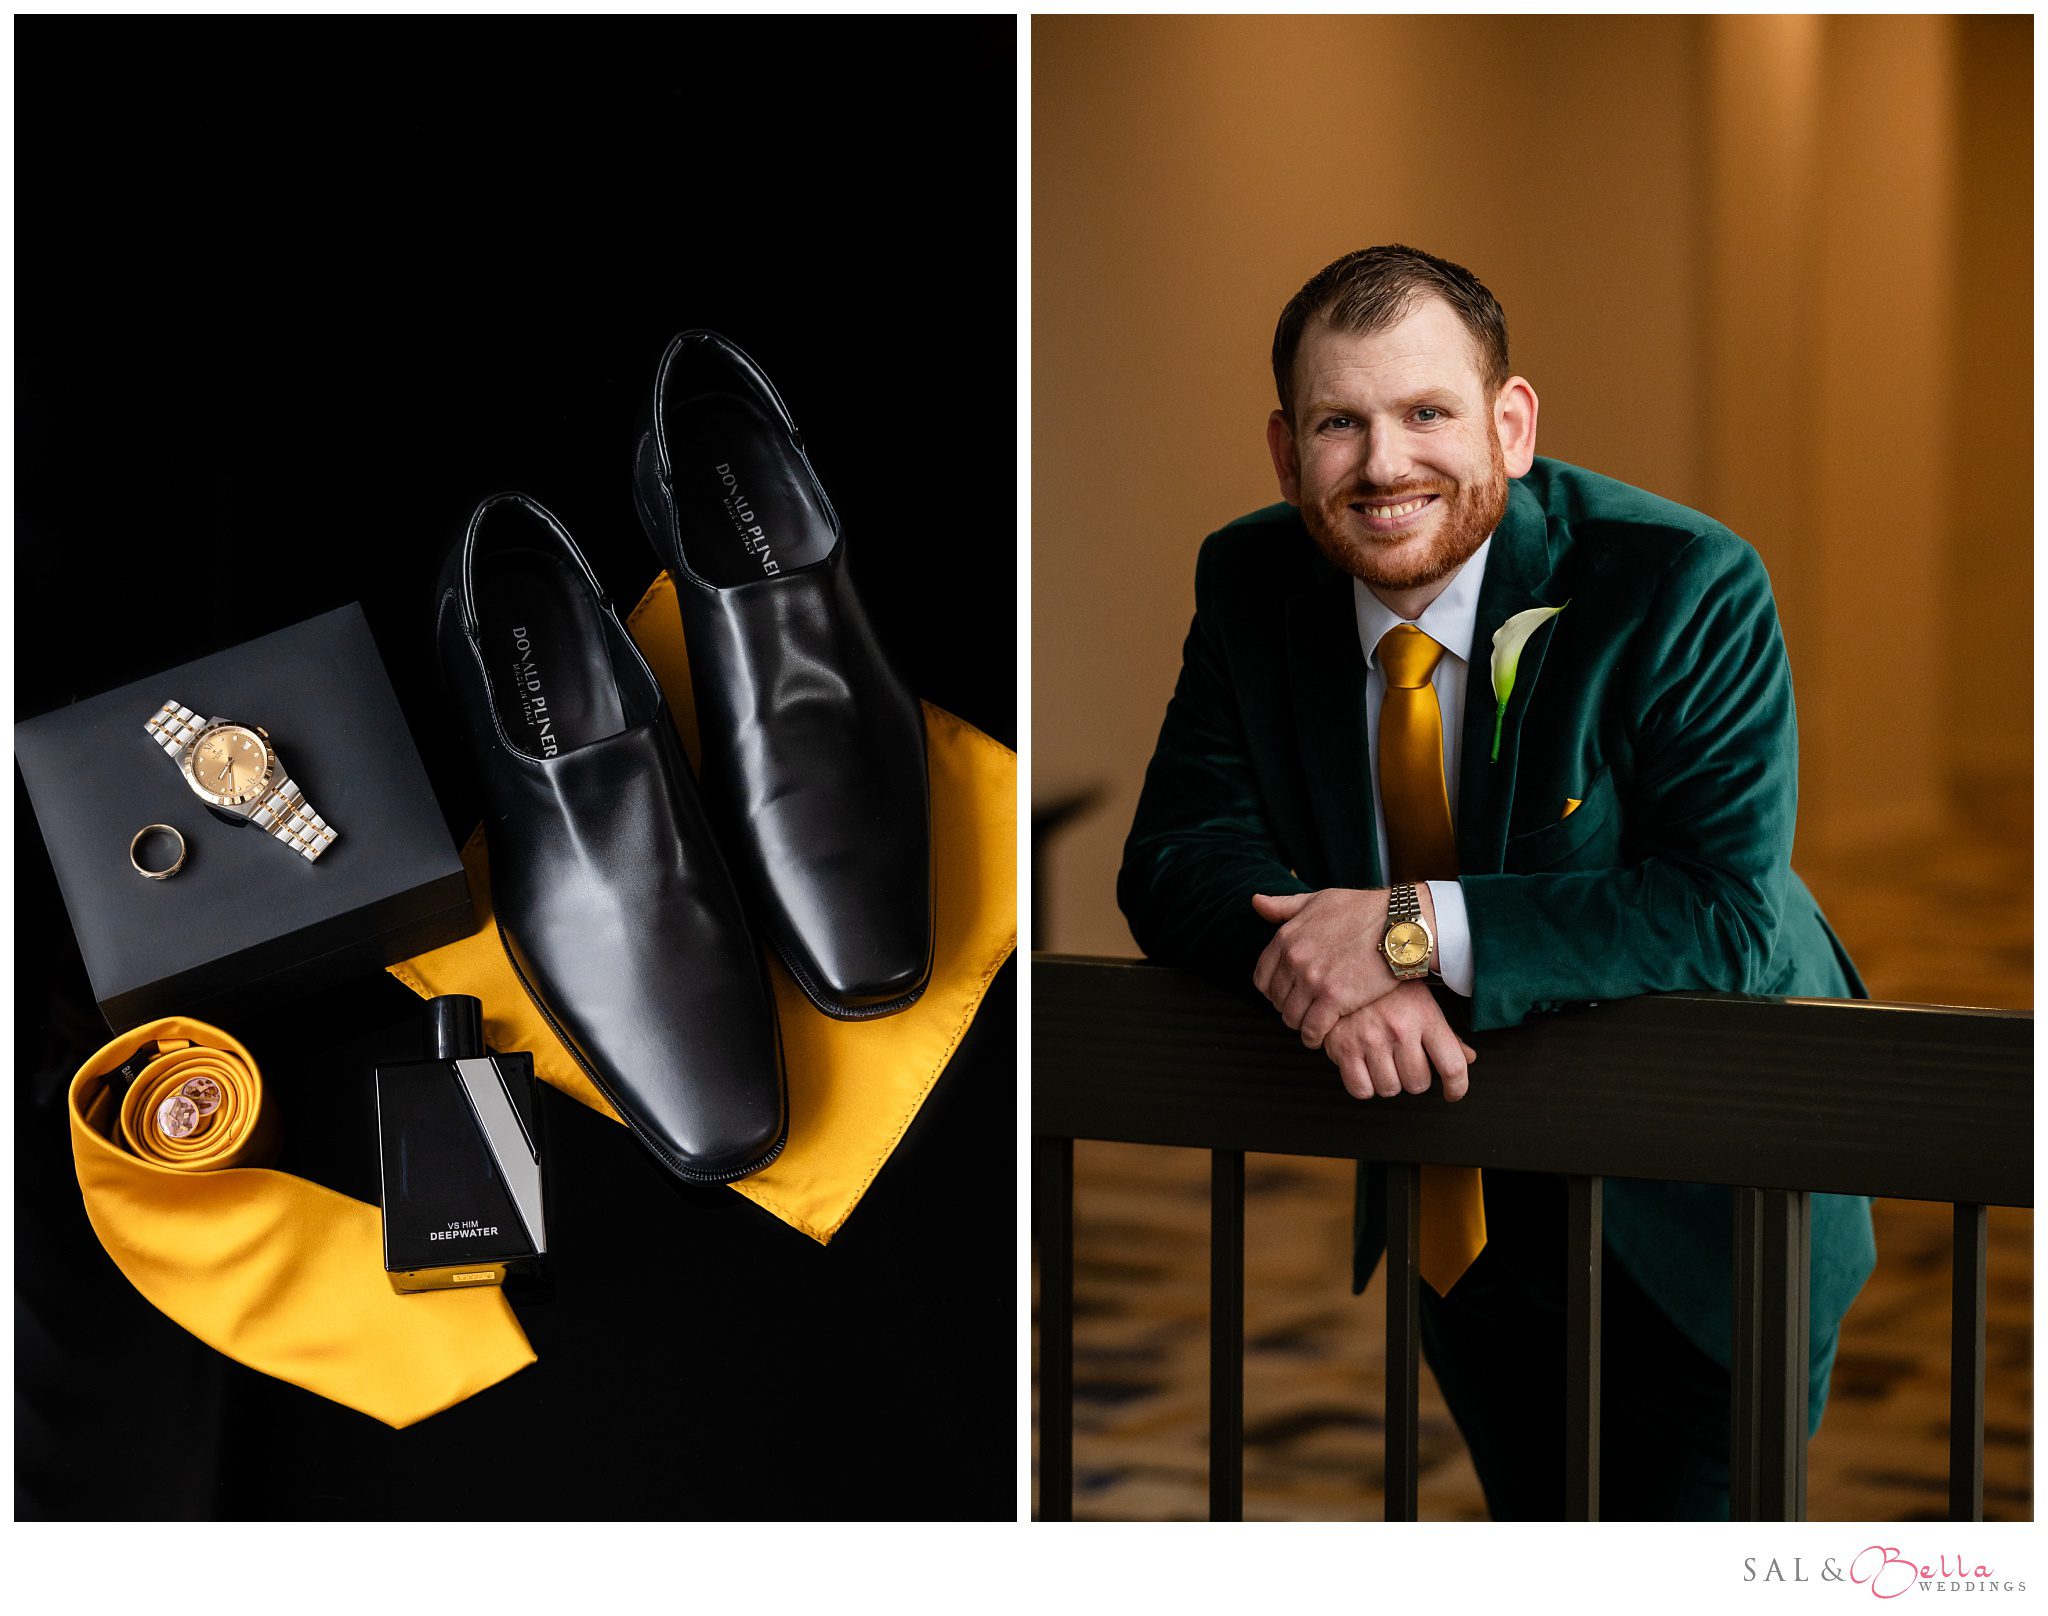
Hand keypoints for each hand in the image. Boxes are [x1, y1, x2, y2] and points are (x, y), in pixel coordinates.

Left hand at [1253, 886, 1432, 1047]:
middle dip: (1289, 1007)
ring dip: (1301, 1024)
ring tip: (1313, 1023)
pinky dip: (1314, 1037)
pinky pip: (1312, 1029)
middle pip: (1277, 1000)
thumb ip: (1284, 906)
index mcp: (1286, 937)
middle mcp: (1294, 959)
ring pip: (1291, 1017)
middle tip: (1304, 1010)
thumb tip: (1255, 901)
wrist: (1401, 925)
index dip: (1273, 991)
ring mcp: (1312, 979)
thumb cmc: (1363, 910)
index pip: (1262, 978)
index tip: (1288, 995)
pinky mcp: (1334, 998)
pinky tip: (1321, 1036)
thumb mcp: (1318, 900)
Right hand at [1320, 983, 1477, 1101]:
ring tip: (1384, 1063)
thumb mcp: (1422, 1002)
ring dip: (1389, 1082)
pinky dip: (1365, 1086)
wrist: (1344, 966)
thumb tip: (1468, 1058)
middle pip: (1418, 1083)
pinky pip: (1361, 1090)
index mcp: (1424, 1016)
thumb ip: (1446, 1034)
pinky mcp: (1342, 1048)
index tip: (1453, 1093)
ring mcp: (1370, 1039)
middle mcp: (1399, 1029)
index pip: (1452, 1066)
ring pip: (1390, 1089)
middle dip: (1415, 1079)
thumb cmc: (1387, 987)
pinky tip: (1366, 1070)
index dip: (1457, 1087)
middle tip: (1406, 1064)